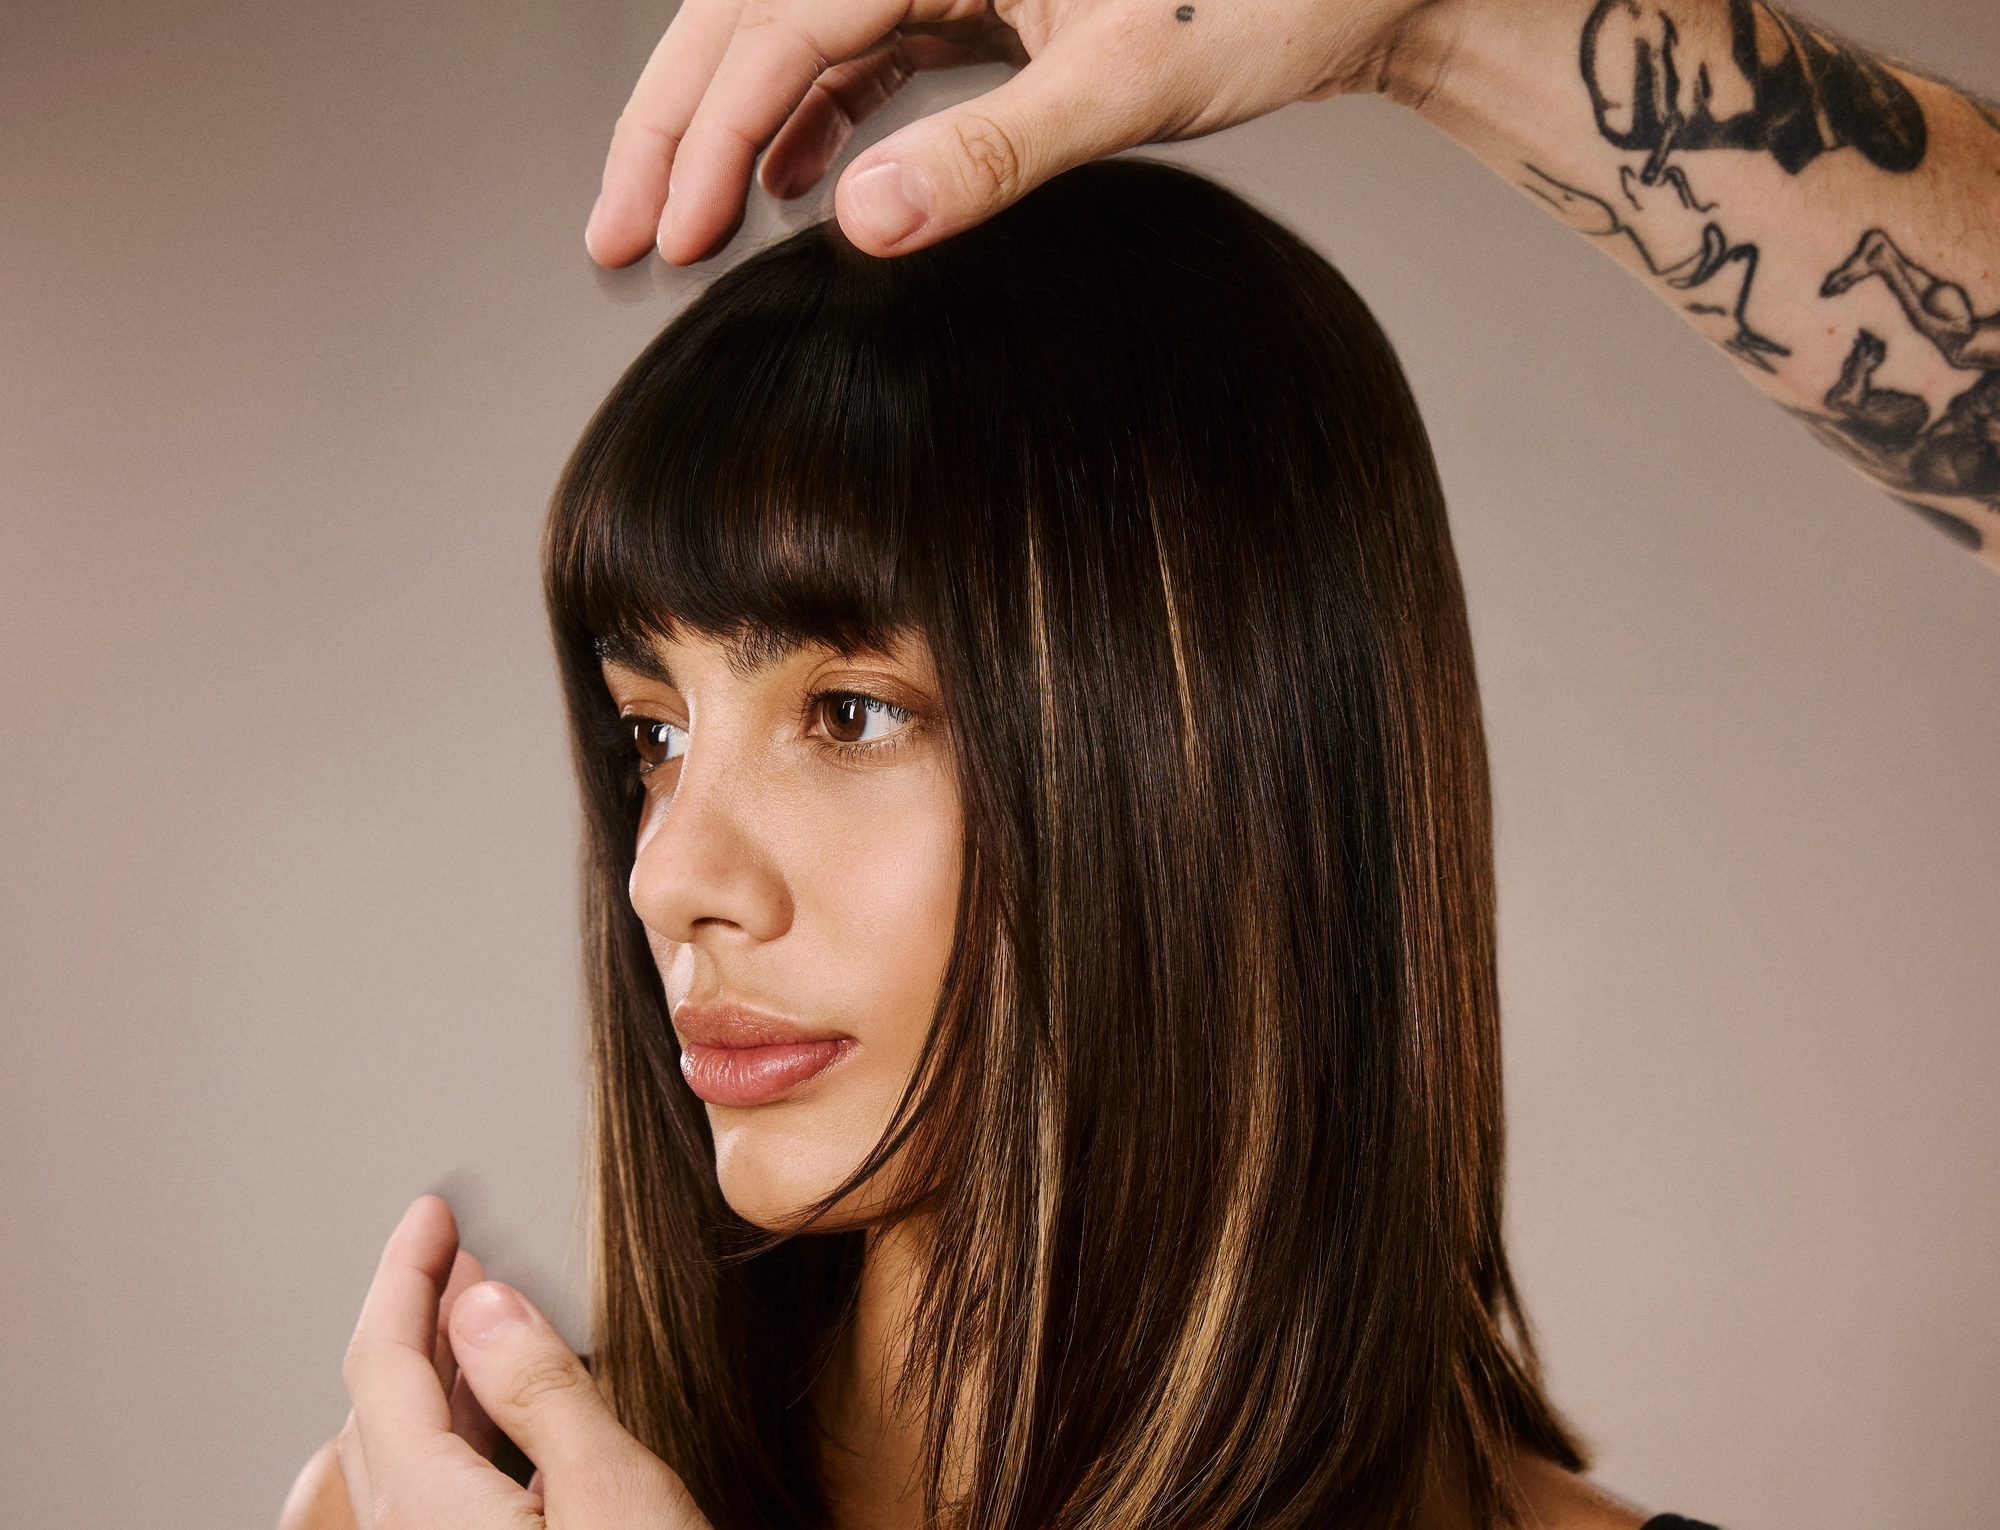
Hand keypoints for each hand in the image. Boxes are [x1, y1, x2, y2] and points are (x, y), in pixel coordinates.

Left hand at [323, 1196, 707, 1528]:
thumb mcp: (615, 1494)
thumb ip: (544, 1395)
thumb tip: (485, 1307)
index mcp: (429, 1515)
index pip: (382, 1366)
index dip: (404, 1273)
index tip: (431, 1213)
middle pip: (384, 1412)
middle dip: (418, 1317)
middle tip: (449, 1252)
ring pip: (412, 1461)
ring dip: (445, 1379)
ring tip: (479, 1322)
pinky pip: (442, 1504)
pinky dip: (466, 1437)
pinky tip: (516, 1427)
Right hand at [585, 0, 1456, 265]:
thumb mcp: (1127, 85)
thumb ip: (991, 156)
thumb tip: (851, 222)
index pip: (772, 23)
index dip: (703, 135)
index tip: (659, 240)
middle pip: (749, 13)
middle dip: (676, 127)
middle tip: (615, 237)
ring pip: (790, 30)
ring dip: (730, 125)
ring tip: (678, 226)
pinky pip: (859, 44)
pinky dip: (813, 114)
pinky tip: (792, 185)